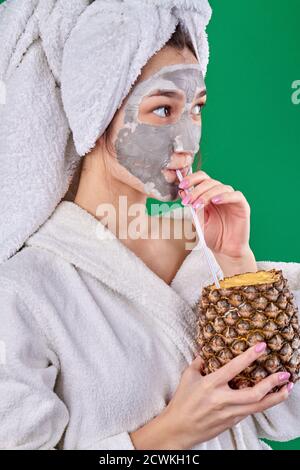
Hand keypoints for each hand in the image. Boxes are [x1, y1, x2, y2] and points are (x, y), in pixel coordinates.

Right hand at [130, 343, 292, 449]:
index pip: (234, 368)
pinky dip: (262, 404)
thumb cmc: (182, 401)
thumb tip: (208, 350)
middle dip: (272, 383)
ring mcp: (229, 413)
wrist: (178, 428)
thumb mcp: (188, 376)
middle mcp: (222, 399)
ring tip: (287, 389)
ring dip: (275, 398)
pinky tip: (270, 398)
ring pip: (258, 406)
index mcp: (211, 384)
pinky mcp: (231, 422)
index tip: (262, 347)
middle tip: (285, 374)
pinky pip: (250, 412)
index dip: (249, 356)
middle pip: (254, 392)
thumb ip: (200, 362)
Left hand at [178, 170, 250, 257]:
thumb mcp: (197, 221)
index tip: (181, 186)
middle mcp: (220, 194)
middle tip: (188, 201)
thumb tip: (183, 192)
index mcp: (209, 195)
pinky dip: (224, 196)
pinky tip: (215, 201)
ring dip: (206, 195)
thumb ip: (192, 207)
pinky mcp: (242, 206)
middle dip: (196, 190)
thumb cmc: (211, 236)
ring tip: (198, 205)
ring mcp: (231, 199)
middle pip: (209, 182)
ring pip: (220, 187)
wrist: (225, 250)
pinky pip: (235, 196)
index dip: (191, 179)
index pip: (201, 179)